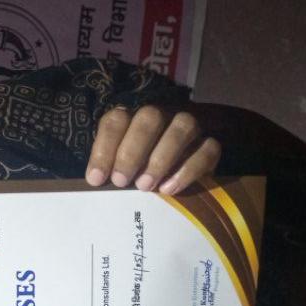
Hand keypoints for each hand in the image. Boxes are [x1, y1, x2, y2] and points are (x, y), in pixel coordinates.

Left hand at [85, 106, 220, 194]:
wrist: (175, 180)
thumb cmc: (136, 174)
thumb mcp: (118, 170)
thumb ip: (109, 172)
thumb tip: (96, 183)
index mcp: (131, 119)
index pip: (116, 121)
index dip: (104, 149)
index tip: (96, 180)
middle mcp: (161, 116)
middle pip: (150, 117)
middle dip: (132, 151)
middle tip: (122, 182)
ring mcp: (188, 127)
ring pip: (183, 126)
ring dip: (161, 158)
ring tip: (145, 186)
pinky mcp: (210, 145)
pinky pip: (208, 149)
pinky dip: (188, 170)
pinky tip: (169, 189)